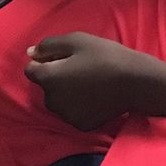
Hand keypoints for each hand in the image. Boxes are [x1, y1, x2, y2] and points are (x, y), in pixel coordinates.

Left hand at [24, 32, 165, 130]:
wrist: (134, 82)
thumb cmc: (104, 56)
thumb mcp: (76, 41)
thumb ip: (48, 45)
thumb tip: (30, 53)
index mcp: (48, 78)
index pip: (31, 69)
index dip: (45, 61)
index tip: (64, 57)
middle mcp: (51, 100)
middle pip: (45, 86)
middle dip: (56, 77)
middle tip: (80, 68)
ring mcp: (66, 115)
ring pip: (58, 101)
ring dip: (66, 92)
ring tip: (89, 82)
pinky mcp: (80, 125)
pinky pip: (72, 112)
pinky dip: (78, 105)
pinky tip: (94, 96)